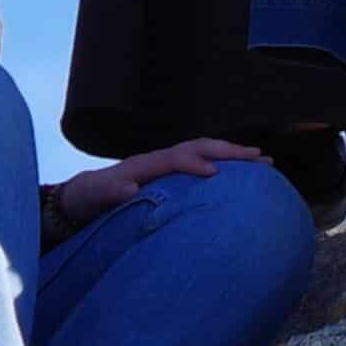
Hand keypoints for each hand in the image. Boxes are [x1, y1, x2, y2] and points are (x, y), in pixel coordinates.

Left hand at [54, 136, 261, 229]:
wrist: (83, 195)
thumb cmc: (91, 198)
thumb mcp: (95, 197)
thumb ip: (111, 192)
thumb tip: (130, 187)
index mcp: (145, 164)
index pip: (176, 158)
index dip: (195, 162)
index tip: (215, 172)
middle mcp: (159, 159)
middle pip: (198, 147)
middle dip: (228, 150)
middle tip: (259, 157)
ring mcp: (166, 164)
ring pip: (204, 151)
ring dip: (232, 153)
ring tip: (262, 160)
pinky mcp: (172, 174)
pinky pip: (203, 162)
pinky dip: (224, 162)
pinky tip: (244, 174)